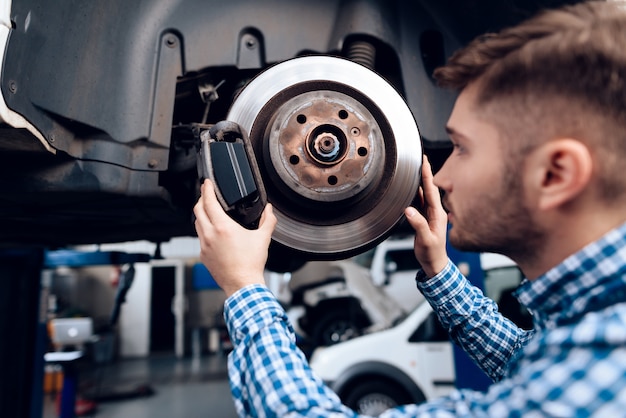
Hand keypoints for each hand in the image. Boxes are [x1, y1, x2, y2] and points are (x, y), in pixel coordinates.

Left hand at [193, 180, 276, 296]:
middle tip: (206, 194)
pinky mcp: (203, 255)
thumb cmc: (251, 264)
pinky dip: (204, 231)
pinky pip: (200, 238)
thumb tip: (269, 210)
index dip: (206, 190)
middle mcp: (210, 235)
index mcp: (223, 227)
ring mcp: (204, 246)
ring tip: (208, 211)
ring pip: (197, 224)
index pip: (209, 202)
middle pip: (198, 210)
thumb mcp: (263, 238)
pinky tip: (212, 232)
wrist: (242, 284)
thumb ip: (267, 220)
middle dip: (201, 199)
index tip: (207, 183)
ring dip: (201, 215)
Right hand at [404, 156, 448, 277]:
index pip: (431, 190)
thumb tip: (409, 210)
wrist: (435, 264)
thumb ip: (418, 225)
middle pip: (429, 188)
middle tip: (420, 158)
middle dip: (425, 172)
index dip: (427, 175)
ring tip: (416, 168)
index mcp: (437, 214)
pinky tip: (412, 187)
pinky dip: (416, 192)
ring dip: (420, 181)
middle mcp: (435, 211)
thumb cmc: (432, 254)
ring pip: (424, 193)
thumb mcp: (425, 240)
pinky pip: (420, 201)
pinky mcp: (425, 218)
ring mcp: (430, 214)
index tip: (424, 161)